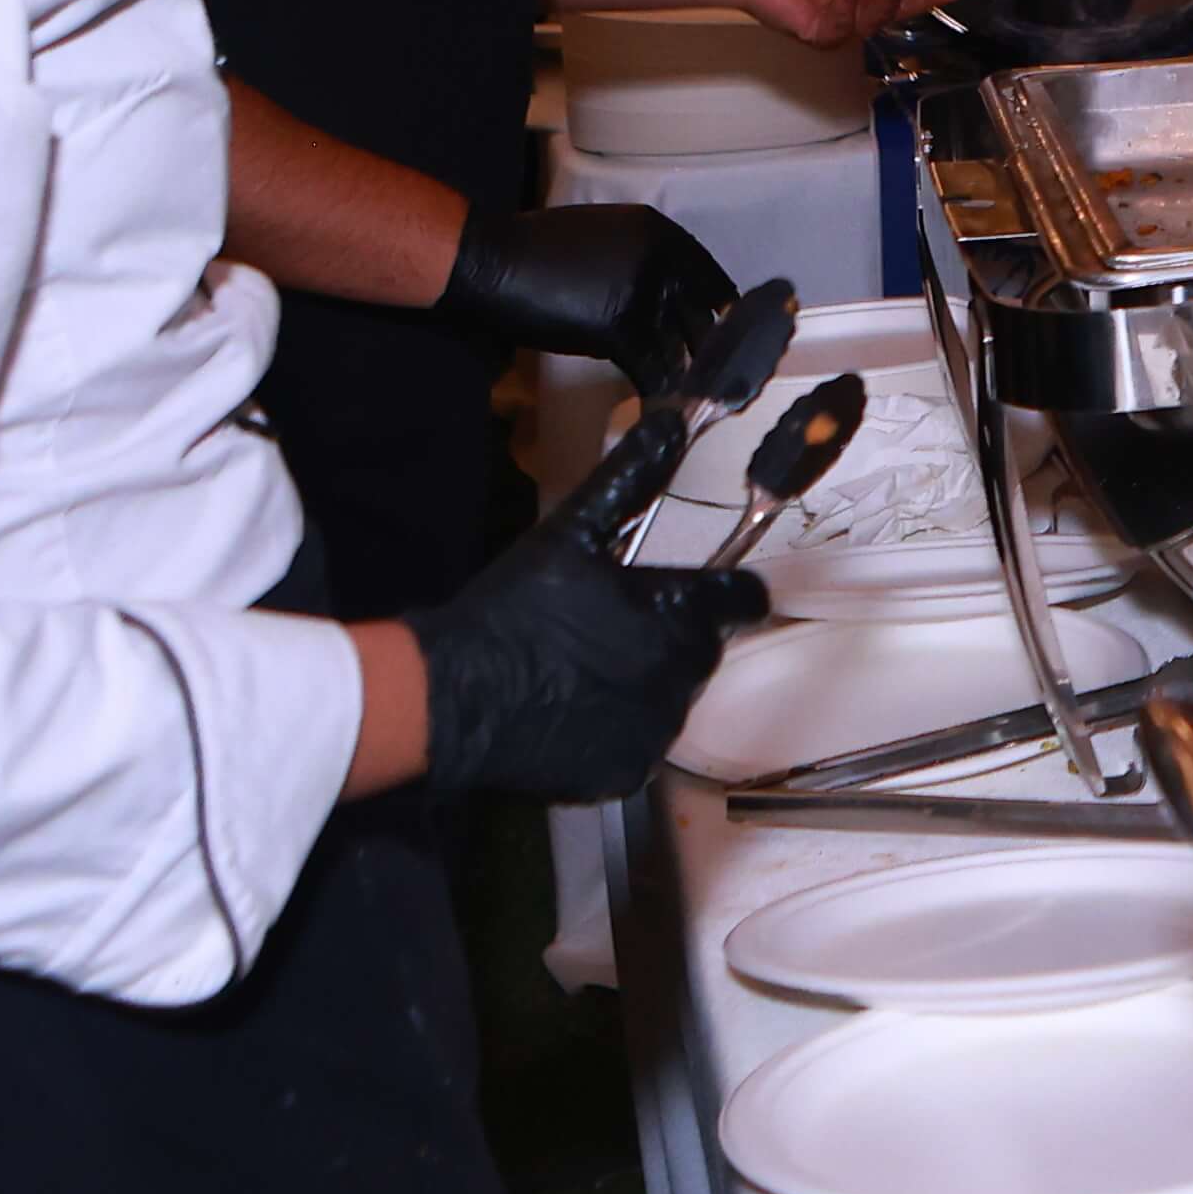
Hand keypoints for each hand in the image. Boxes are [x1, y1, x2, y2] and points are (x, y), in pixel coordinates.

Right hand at [405, 485, 764, 806]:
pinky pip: (639, 744)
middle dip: (674, 635)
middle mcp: (678, 676)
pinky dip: (617, 729)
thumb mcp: (568, 534)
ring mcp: (653, 730)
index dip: (733, 591)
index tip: (721, 589)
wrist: (450, 697)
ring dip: (646, 682)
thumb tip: (672, 422)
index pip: (742, 599)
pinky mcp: (624, 772)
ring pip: (672, 698)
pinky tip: (571, 710)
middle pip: (703, 649)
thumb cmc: (512, 609)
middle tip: (614, 627)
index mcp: (676, 614)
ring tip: (584, 670)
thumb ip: (628, 478)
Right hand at [443, 202, 741, 388]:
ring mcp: (645, 294)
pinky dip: (659, 395)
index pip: (711, 279)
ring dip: (686, 378)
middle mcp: (663, 260)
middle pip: (703, 316)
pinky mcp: (622, 329)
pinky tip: (662, 414)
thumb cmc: (534, 249)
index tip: (724, 338)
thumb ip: (640, 263)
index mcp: (659, 233)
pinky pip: (653, 370)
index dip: (720, 314)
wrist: (489, 261)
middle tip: (712, 380)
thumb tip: (664, 298)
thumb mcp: (602, 237)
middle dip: (708, 351)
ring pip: (681, 348)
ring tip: (694, 404)